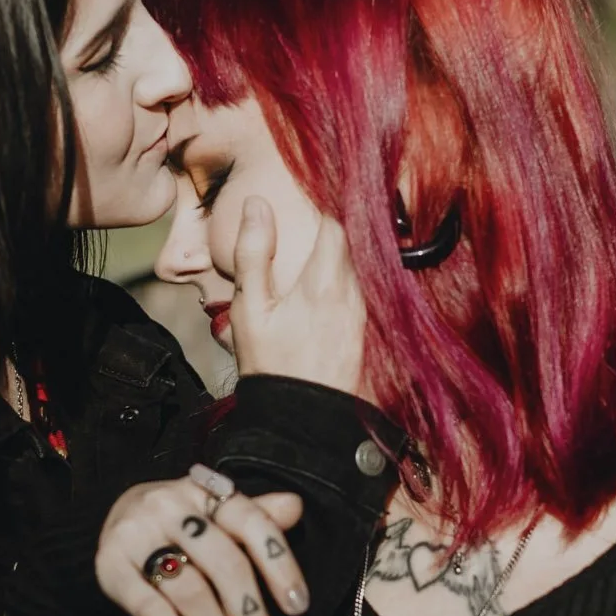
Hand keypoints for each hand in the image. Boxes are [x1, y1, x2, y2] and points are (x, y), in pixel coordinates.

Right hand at [98, 476, 308, 615]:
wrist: (110, 519)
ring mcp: (137, 537)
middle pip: (225, 566)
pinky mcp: (111, 569)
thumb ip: (256, 515)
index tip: (298, 608)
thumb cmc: (180, 523)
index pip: (252, 523)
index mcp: (204, 491)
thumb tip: (295, 507)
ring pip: (192, 594)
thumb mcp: (215, 512)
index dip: (280, 566)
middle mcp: (170, 507)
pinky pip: (153, 613)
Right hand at [227, 198, 367, 395]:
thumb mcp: (249, 308)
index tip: (306, 195)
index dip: (321, 204)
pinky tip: (323, 283)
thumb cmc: (270, 364)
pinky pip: (358, 288)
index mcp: (324, 281)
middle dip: (329, 227)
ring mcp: (363, 311)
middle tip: (308, 216)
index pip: (335, 222)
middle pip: (349, 242)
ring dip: (337, 253)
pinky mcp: (366, 328)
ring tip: (313, 246)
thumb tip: (257, 204)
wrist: (302, 420)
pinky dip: (343, 277)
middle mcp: (353, 292)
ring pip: (356, 265)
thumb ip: (253, 254)